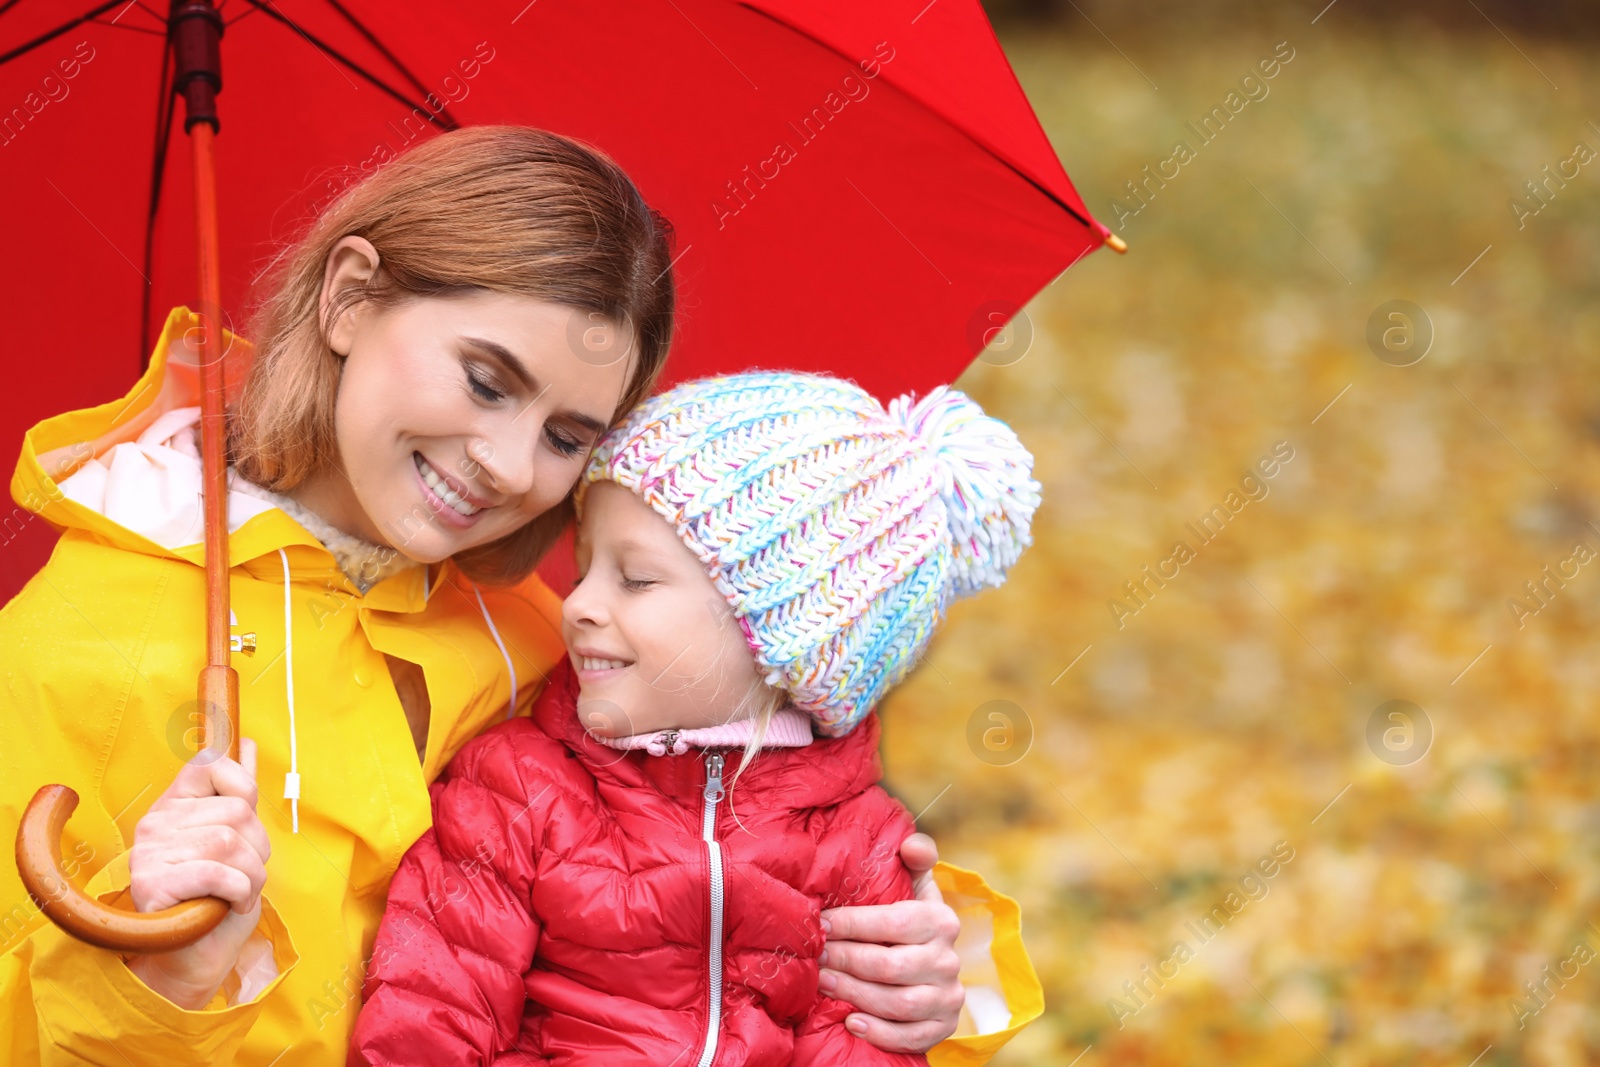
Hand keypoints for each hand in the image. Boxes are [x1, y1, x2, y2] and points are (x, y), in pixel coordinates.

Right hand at [124, 738, 271, 1009]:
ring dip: (252, 875)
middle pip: (237, 811)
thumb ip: (237, 792)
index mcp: (175, 805)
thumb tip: (247, 744)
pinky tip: (230, 905)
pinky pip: (218, 873)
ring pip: (231, 843)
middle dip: (258, 847)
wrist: (195, 956)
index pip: (211, 765)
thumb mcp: (236, 838)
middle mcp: (156, 823)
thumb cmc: (218, 896)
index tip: (246, 819)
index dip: (243, 787)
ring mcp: (149, 854)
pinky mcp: (152, 885)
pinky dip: (239, 891)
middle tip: (243, 874)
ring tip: (238, 892)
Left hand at [818, 832, 964, 1052]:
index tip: (820, 924)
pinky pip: (912, 1037)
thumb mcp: (916, 888)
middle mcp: (949, 960)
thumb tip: (911, 844)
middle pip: (891, 965)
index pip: (895, 922)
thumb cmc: (911, 921)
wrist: (933, 969)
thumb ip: (915, 860)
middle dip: (846, 960)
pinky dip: (880, 1032)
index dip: (853, 924)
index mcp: (941, 920)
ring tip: (823, 983)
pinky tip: (852, 1022)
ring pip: (898, 1003)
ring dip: (855, 994)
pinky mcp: (943, 1027)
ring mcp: (948, 997)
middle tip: (814, 957)